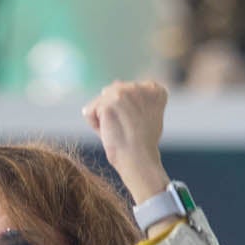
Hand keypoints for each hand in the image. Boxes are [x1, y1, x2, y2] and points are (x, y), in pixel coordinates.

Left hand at [82, 80, 168, 203]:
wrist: (139, 160)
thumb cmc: (143, 144)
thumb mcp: (149, 115)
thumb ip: (137, 99)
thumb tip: (114, 84)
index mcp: (154, 89)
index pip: (128, 91)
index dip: (129, 111)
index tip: (139, 126)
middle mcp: (139, 87)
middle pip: (112, 94)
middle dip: (114, 112)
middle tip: (127, 130)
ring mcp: (124, 93)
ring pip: (100, 102)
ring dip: (103, 118)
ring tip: (118, 131)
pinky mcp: (108, 103)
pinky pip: (89, 111)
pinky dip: (94, 125)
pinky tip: (109, 133)